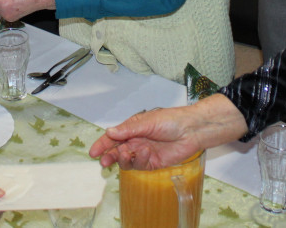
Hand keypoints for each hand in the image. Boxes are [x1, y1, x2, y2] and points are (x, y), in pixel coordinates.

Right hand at [88, 94, 248, 169]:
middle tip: (104, 161)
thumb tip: (109, 132)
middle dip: (109, 156)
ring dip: (123, 159)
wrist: (192, 130)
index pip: (113, 137)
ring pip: (127, 161)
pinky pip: (140, 165)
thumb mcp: (147, 122)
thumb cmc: (171, 120)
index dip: (102, 144)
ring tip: (126, 153)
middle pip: (117, 151)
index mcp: (132, 128)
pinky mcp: (153, 163)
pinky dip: (139, 160)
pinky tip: (145, 153)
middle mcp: (136, 140)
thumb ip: (128, 129)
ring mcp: (144, 153)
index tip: (93, 152)